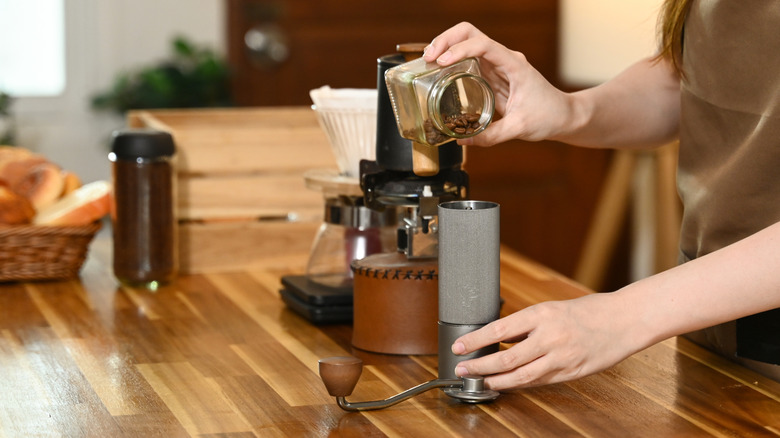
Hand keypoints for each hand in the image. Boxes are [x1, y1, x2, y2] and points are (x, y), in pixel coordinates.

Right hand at [423, 22, 574, 145]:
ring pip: (467, 43)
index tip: (442, 63)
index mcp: (514, 64)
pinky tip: (439, 73)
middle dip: (447, 40)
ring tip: (428, 63)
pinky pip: (469, 62)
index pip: (483, 44)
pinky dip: (451, 62)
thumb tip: (463, 140)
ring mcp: (497, 66)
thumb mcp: (520, 128)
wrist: (564, 116)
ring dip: (446, 48)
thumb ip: (491, 136)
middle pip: (470, 34)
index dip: (459, 49)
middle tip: (429, 57)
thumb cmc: (549, 116)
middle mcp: (504, 59)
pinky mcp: (492, 76)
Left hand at [452, 293, 645, 388]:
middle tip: (463, 369)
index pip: (499, 329)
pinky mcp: (570, 373)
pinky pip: (538, 382)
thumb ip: (526, 325)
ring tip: (481, 381)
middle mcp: (549, 337)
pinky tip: (507, 384)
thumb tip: (499, 337)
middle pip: (505, 358)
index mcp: (542, 314)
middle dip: (480, 366)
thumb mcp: (551, 309)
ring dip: (496, 381)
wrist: (622, 321)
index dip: (475, 340)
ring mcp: (560, 358)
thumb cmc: (588, 311)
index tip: (459, 346)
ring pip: (520, 376)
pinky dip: (519, 384)